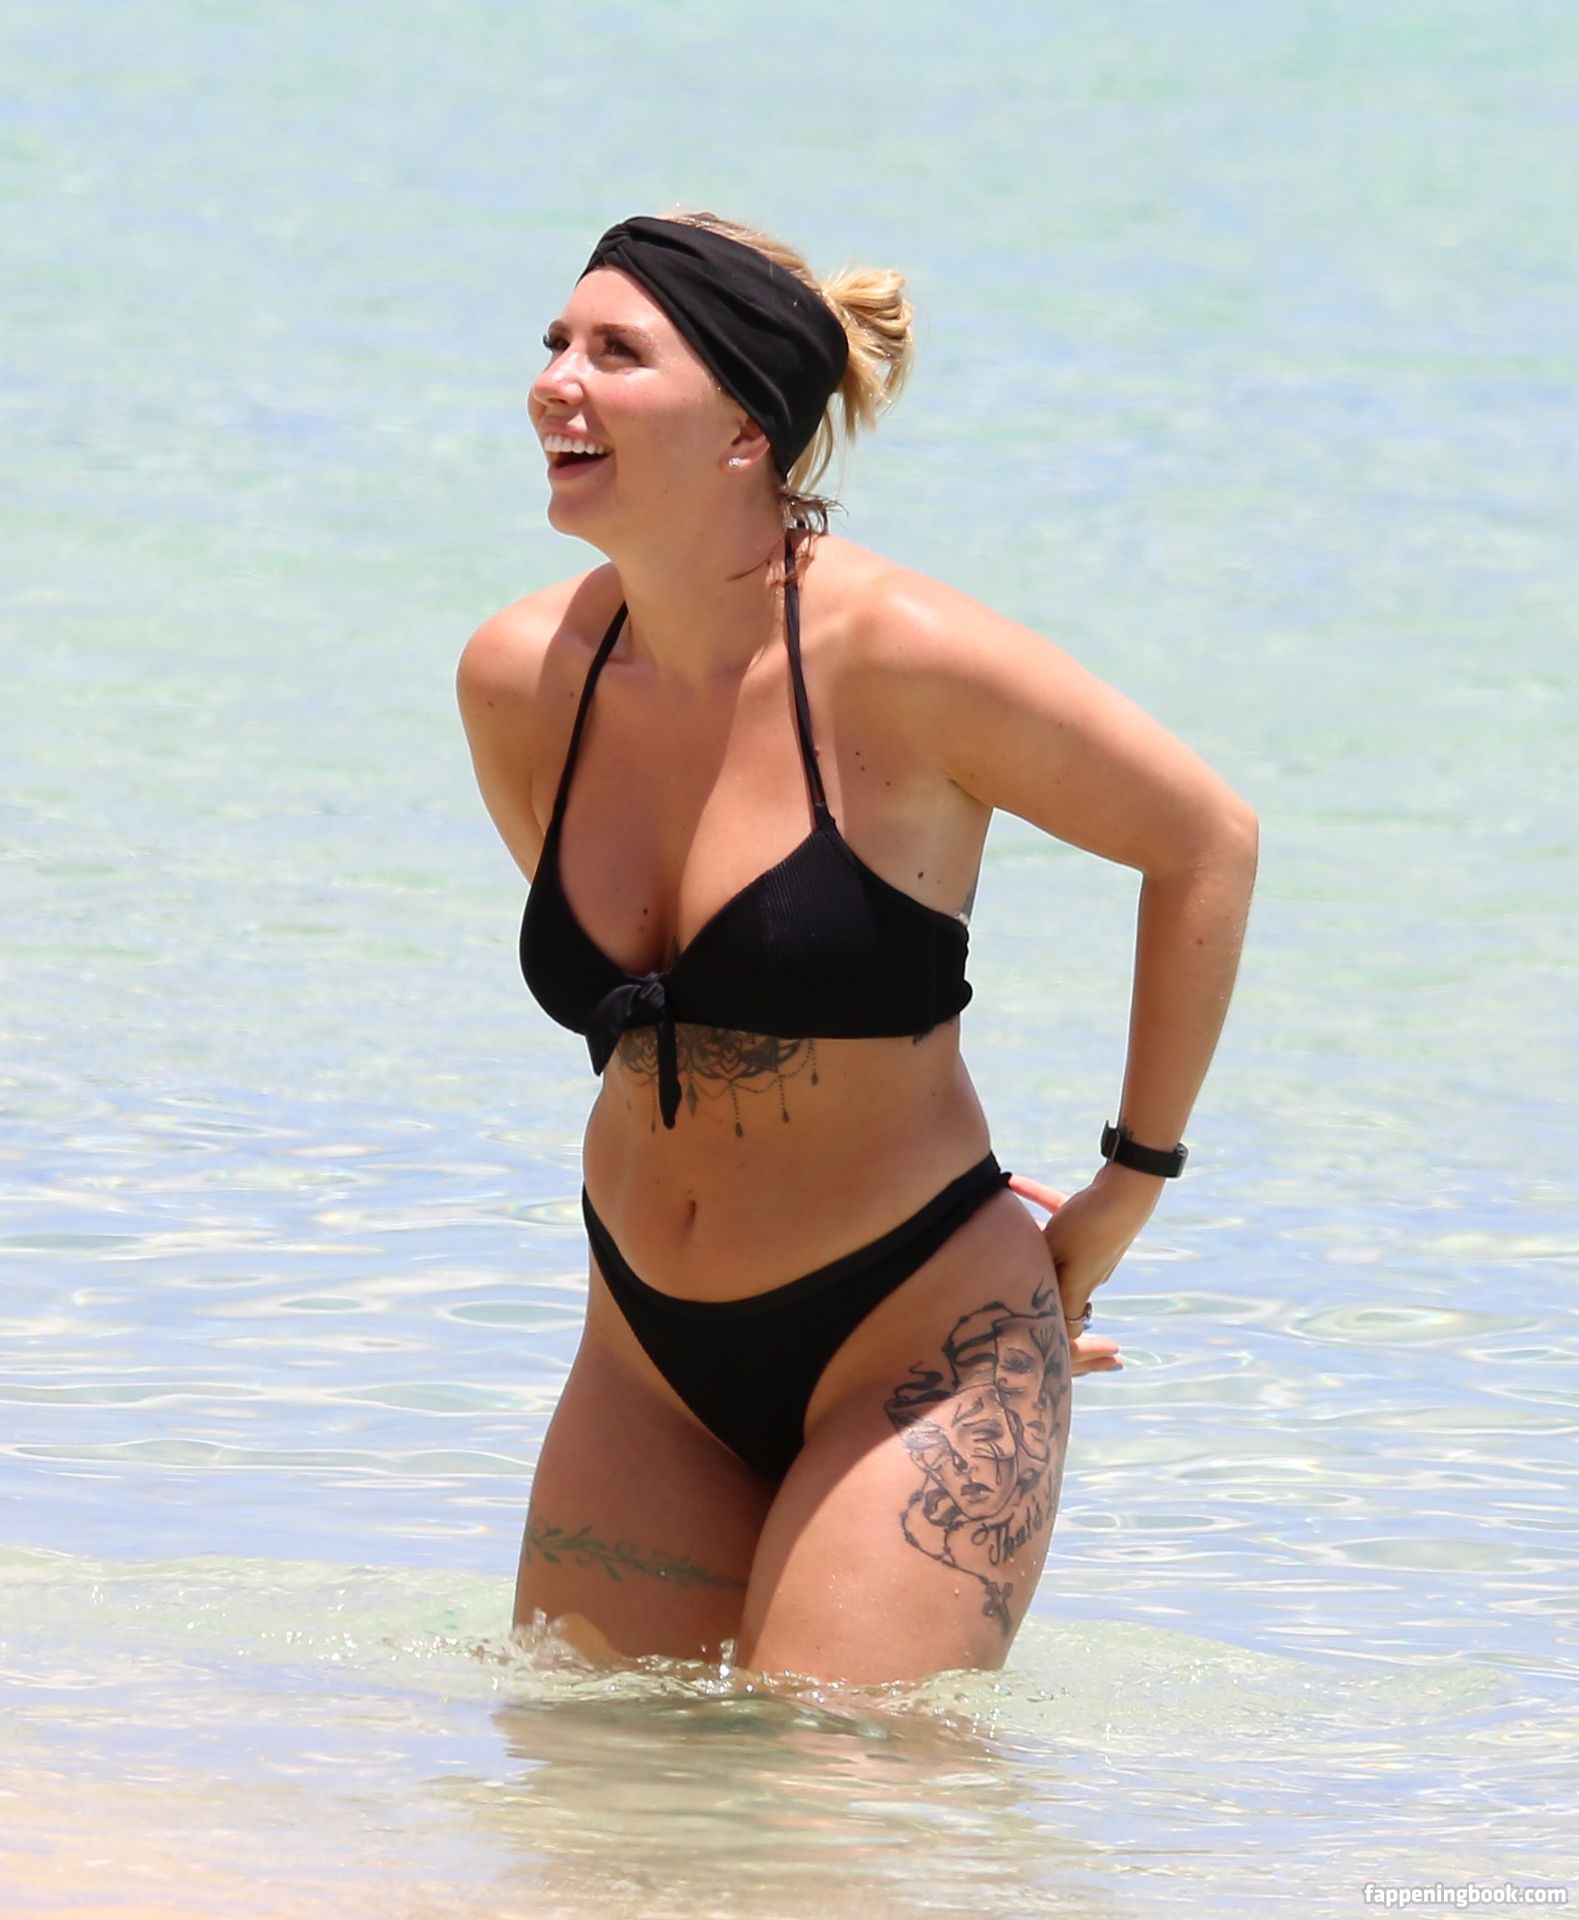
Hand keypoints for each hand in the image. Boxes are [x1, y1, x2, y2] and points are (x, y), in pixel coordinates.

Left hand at [1007, 1167, 1158, 1375]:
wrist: (1127, 1191)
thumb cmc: (1086, 1228)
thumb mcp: (1053, 1253)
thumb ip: (1034, 1273)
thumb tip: (1012, 1285)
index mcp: (1079, 1289)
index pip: (1067, 1325)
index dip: (1052, 1333)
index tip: (1023, 1330)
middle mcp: (1091, 1274)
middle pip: (1056, 1283)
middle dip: (1032, 1280)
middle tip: (1002, 1273)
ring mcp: (1096, 1249)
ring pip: (1056, 1246)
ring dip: (1033, 1237)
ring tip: (1003, 1225)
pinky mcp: (1096, 1221)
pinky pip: (1060, 1213)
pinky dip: (1038, 1200)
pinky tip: (1014, 1181)